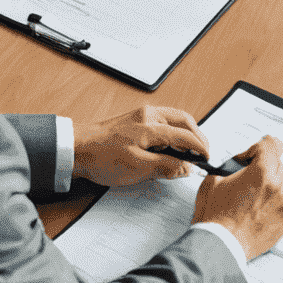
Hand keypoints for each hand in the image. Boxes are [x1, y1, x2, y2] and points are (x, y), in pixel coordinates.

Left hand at [75, 105, 210, 186]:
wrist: (75, 149)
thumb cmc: (101, 157)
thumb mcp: (137, 168)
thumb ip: (166, 167)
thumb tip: (187, 168)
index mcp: (151, 125)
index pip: (186, 136)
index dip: (200, 148)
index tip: (207, 159)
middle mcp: (149, 115)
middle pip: (185, 121)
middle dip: (198, 136)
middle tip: (203, 153)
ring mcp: (141, 115)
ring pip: (175, 119)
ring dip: (186, 132)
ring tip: (189, 150)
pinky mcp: (135, 120)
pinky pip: (163, 121)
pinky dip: (174, 131)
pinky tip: (171, 145)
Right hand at [192, 135, 282, 260]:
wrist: (221, 247)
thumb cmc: (216, 221)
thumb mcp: (212, 182)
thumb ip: (228, 168)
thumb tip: (232, 167)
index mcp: (261, 174)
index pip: (271, 145)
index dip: (258, 148)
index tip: (254, 154)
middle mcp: (278, 187)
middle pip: (280, 164)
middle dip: (265, 167)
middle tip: (251, 177)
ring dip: (274, 185)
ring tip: (256, 195)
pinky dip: (278, 203)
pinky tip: (262, 208)